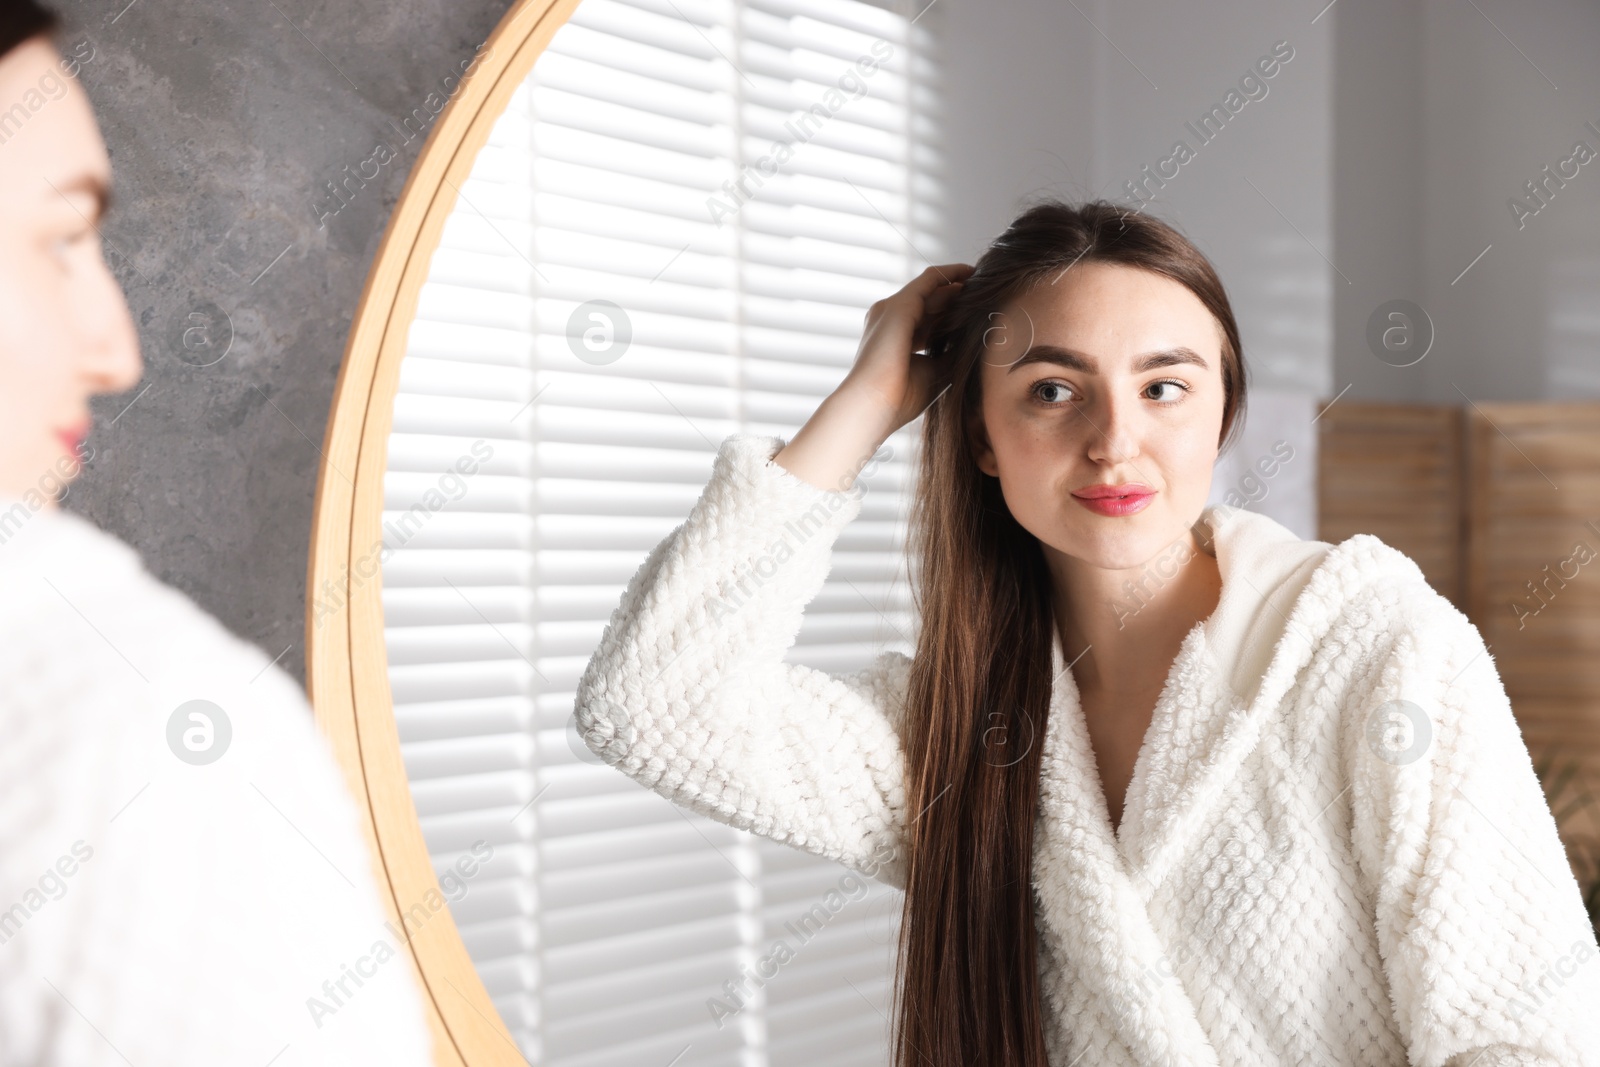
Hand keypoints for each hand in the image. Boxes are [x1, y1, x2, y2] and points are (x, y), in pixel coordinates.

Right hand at [839, 263, 974, 436]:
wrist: (874, 404)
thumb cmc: (900, 398)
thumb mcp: (935, 371)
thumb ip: (950, 353)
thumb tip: (974, 339)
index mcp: (895, 340)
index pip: (927, 322)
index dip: (951, 316)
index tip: (976, 313)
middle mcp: (890, 320)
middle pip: (930, 303)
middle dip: (957, 297)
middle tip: (986, 292)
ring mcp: (892, 309)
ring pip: (932, 289)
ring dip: (957, 283)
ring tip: (984, 280)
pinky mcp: (900, 304)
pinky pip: (931, 279)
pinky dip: (951, 273)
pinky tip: (971, 272)